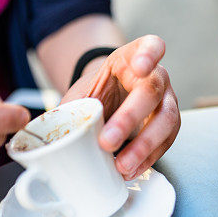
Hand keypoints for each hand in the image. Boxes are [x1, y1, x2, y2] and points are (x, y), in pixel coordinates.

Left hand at [62, 35, 180, 179]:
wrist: (109, 101)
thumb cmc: (98, 94)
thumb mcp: (81, 93)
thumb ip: (72, 109)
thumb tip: (47, 137)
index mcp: (134, 57)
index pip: (150, 46)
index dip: (149, 55)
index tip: (140, 66)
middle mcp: (157, 77)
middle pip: (152, 91)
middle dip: (130, 118)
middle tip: (107, 141)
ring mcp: (167, 100)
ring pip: (166, 120)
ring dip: (144, 146)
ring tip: (122, 165)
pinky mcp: (170, 125)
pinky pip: (166, 142)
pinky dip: (148, 159)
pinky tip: (132, 169)